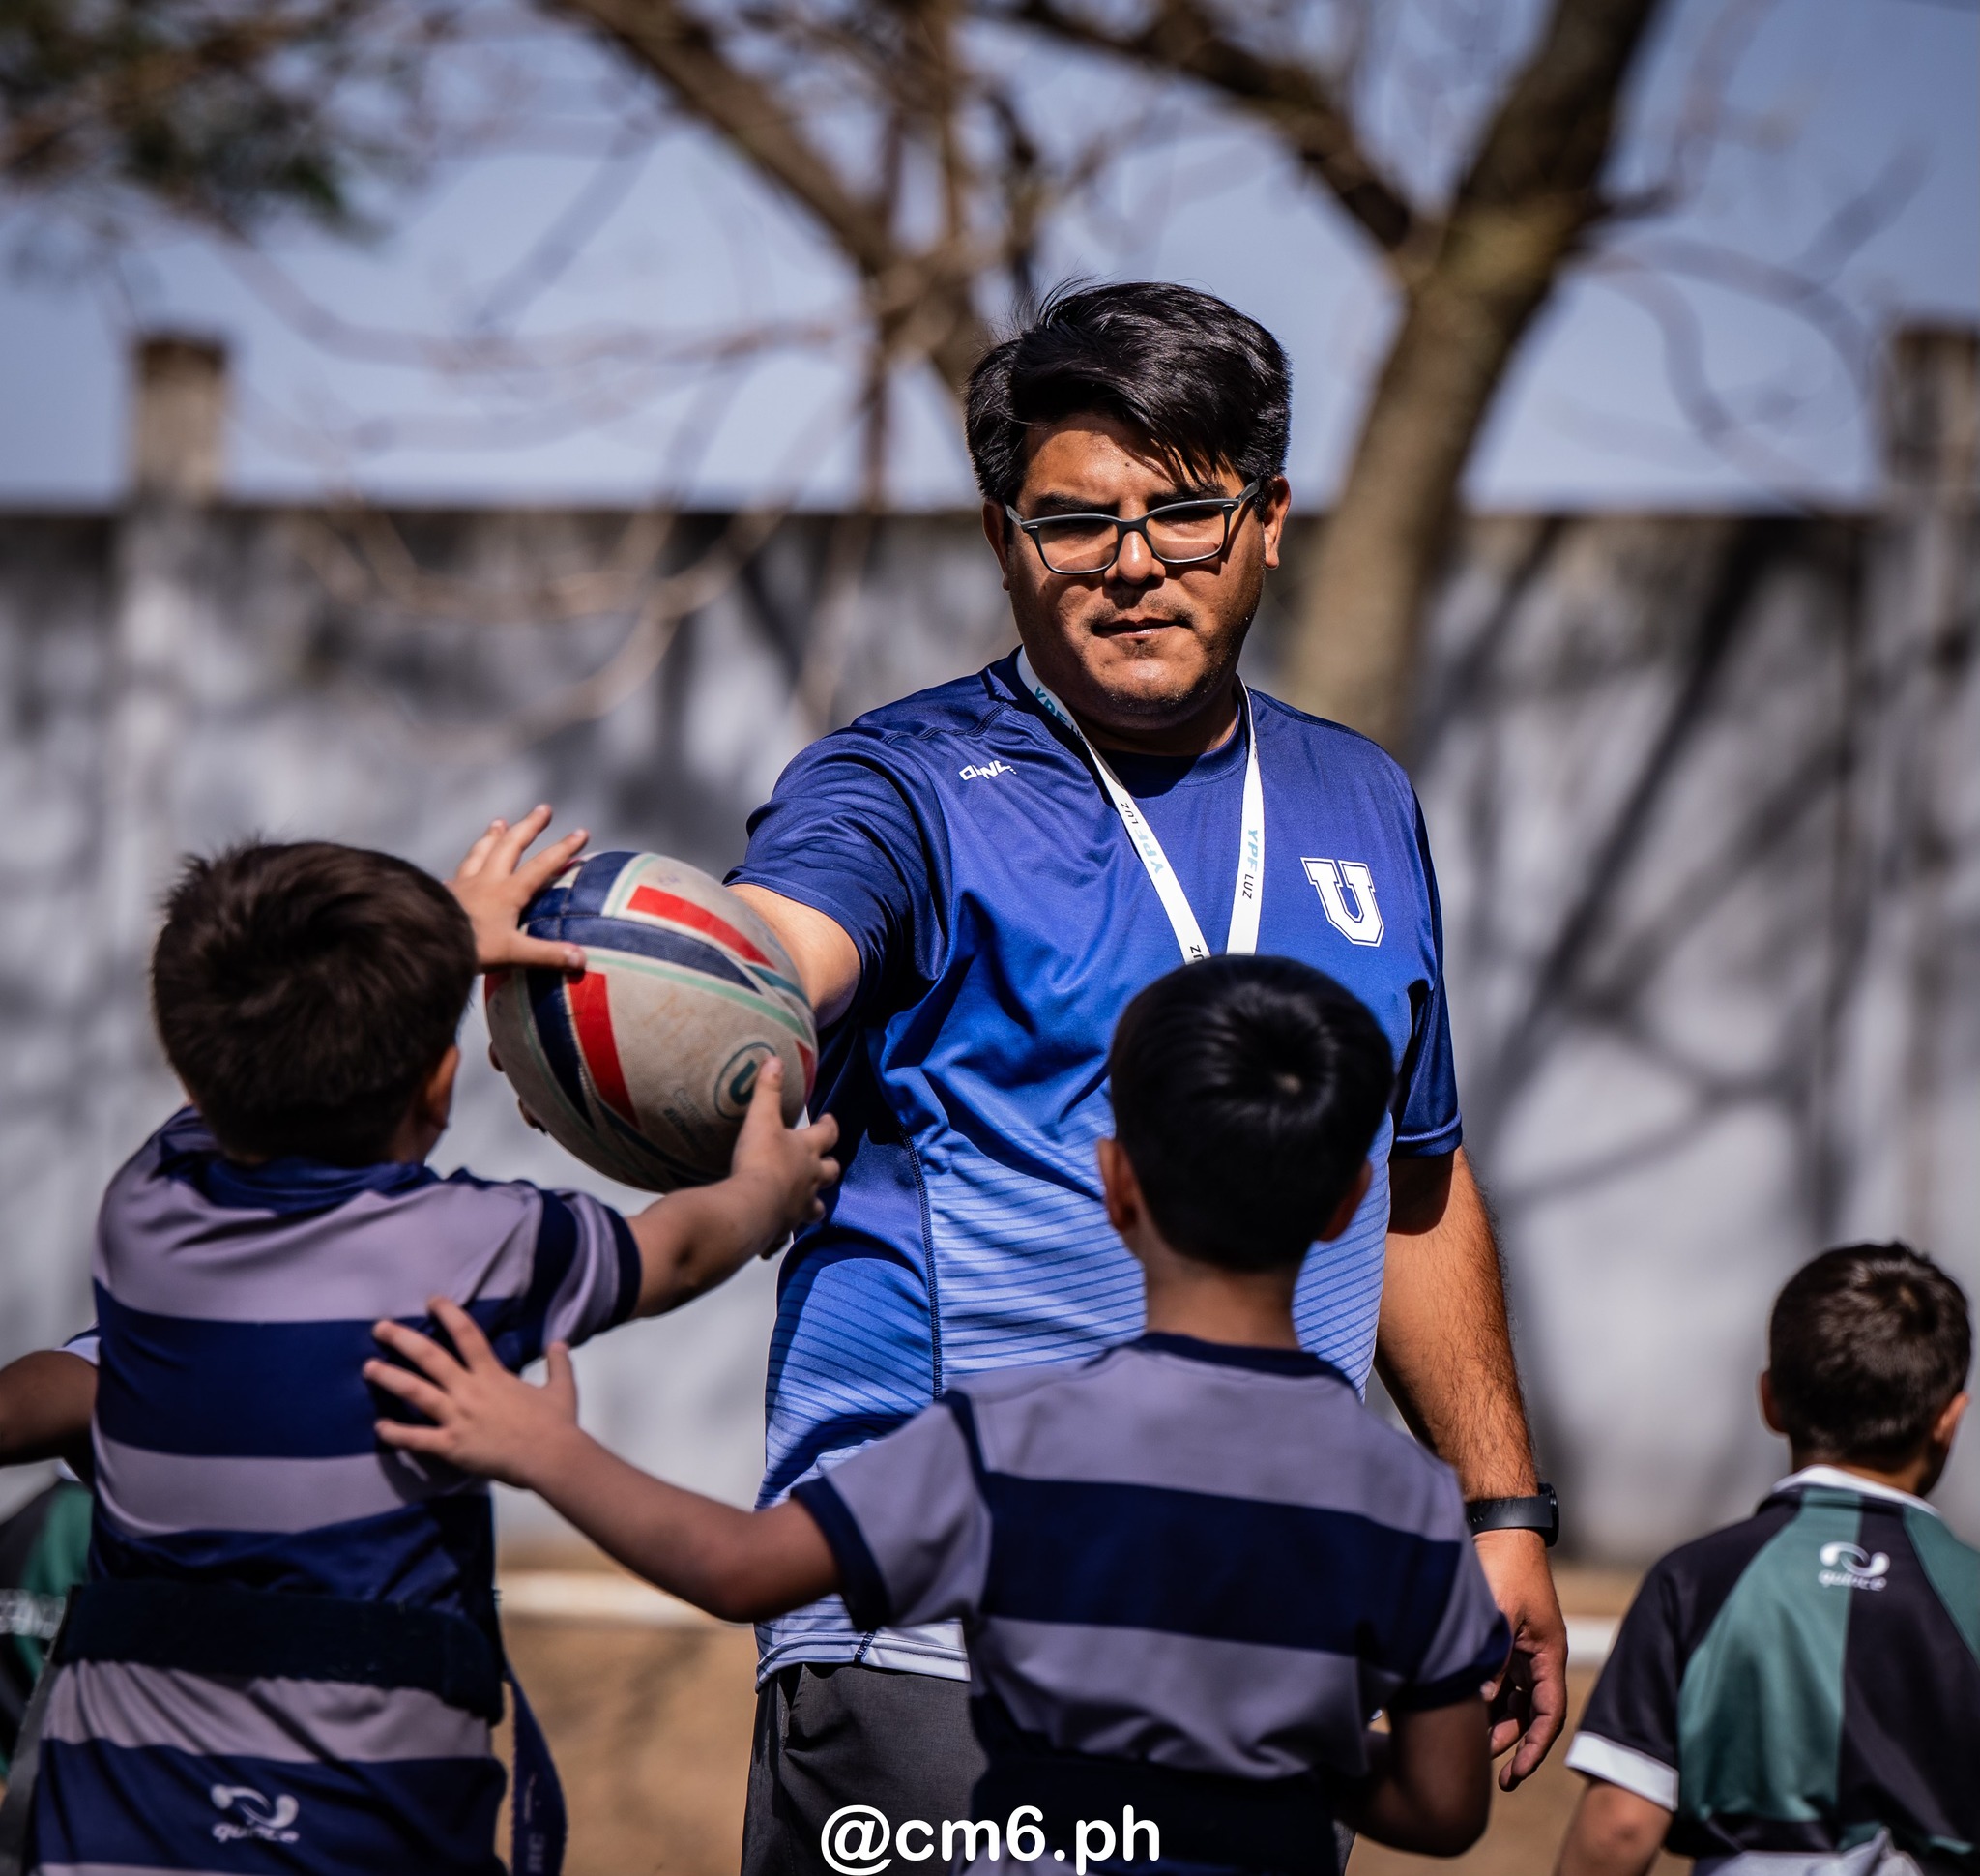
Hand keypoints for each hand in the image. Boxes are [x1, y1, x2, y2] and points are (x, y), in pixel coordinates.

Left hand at [365, 1296, 581, 1490]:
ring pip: (417, 1392)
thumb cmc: (556, 1424)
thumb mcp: (562, 1388)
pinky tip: (379, 1427)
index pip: (467, 1335)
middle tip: (380, 1328)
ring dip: (391, 1378)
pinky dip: (397, 1433)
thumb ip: (558, 1363)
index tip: (432, 1300)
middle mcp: (470, 1390)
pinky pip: (418, 1438)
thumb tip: (560, 1342)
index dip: (449, 1314)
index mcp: (493, 1374)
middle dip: (403, 1340)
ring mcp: (458, 1418)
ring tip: (368, 1367)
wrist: (551, 1458)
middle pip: (431, 1358)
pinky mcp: (452, 1446)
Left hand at [450, 806, 588, 973]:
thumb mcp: (513, 953)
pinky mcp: (444, 893)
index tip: (581, 832)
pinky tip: (462, 868)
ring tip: (500, 822)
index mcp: (507, 892)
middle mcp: (486, 880)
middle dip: (529, 826)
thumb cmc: (470, 948)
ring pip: (481, 852)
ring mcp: (463, 884)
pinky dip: (464, 866)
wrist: (424, 943)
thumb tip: (582, 959)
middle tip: (544, 809)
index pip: (542, 865)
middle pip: (510, 845)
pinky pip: (457, 873)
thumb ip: (548, 955)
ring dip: (493, 836)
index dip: (563, 849)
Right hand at [731, 1059, 839, 1246]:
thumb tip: (774, 1059)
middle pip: (831, 1172)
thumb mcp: (761, 1119)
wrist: (751, 1207)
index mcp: (807, 1151)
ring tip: (808, 1202)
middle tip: (826, 1162)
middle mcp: (810, 1180)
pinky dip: (784, 1230)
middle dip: (830, 1166)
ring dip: (815, 1203)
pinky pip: (788, 1232)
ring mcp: (800, 1207)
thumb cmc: (759, 1160)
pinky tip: (777, 1233)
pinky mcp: (785, 1228)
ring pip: (818, 1207)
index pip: (828, 1134)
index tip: (830, 1120)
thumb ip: (767, 1090)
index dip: (830, 1125)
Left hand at [1474, 1528, 1568, 1788]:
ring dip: (1494, 1719)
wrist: (1499, 1524)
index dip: (1535, 1750)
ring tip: (1468, 1738)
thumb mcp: (1500, 1615)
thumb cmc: (1503, 1565)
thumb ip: (1493, 1660)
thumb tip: (1479, 1703)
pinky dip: (1485, 1694)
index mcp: (1548, 1655)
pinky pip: (1499, 1677)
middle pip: (1529, 1713)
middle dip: (1509, 1740)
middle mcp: (1539, 1656)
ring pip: (1512, 1698)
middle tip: (1483, 1762)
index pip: (1548, 1716)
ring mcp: (1521, 1647)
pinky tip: (1462, 1705)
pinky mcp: (1504, 1636)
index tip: (1514, 1775)